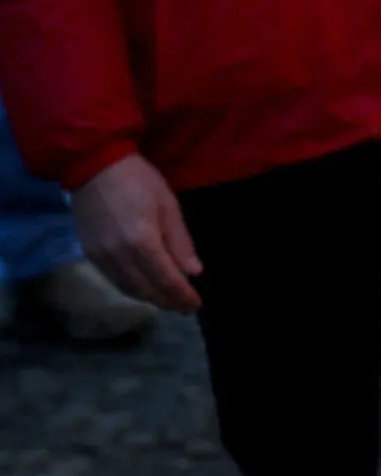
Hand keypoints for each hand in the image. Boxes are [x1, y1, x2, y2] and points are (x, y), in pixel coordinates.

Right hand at [71, 157, 201, 313]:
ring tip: (168, 302)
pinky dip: (131, 289)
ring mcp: (101, 257)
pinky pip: (113, 280)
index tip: (195, 304)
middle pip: (146, 289)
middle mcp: (119, 255)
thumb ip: (180, 242)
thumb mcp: (169, 206)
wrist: (95, 167)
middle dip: (167, 301)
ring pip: (127, 288)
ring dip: (149, 299)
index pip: (166, 279)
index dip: (182, 295)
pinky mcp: (89, 254)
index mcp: (142, 242)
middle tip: (185, 308)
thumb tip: (194, 271)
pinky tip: (144, 289)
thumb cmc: (139, 181)